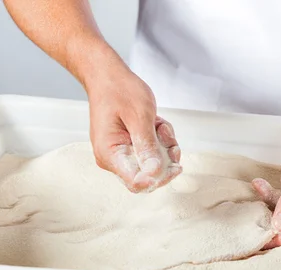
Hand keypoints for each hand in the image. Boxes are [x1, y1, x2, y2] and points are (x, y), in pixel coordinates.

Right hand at [86, 63, 180, 192]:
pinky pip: (151, 153)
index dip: (156, 178)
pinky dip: (159, 140)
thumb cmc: (118, 90)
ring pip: (152, 163)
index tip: (172, 166)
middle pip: (146, 176)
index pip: (135, 181)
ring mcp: (120, 154)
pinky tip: (156, 125)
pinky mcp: (128, 148)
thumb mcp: (139, 116)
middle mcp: (112, 158)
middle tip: (169, 140)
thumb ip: (147, 145)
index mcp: (109, 153)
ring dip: (163, 146)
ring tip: (160, 125)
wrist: (108, 77)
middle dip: (164, 159)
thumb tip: (155, 172)